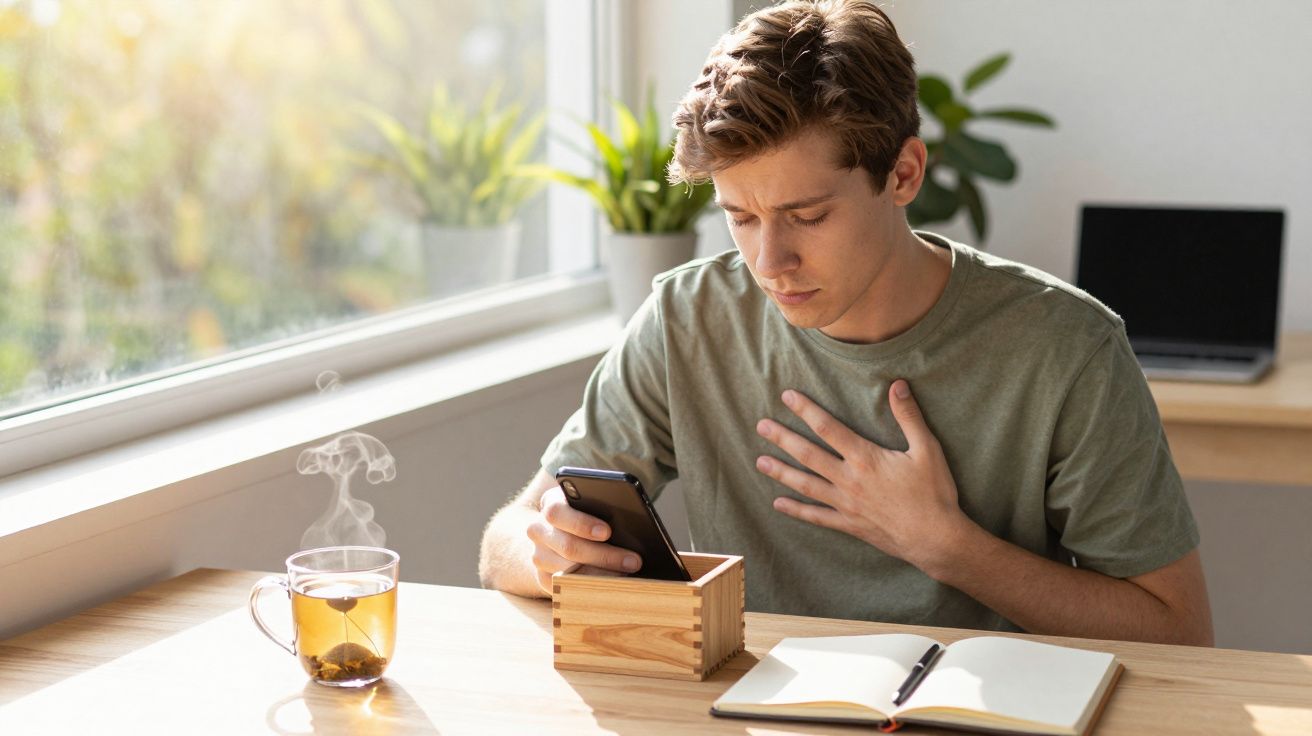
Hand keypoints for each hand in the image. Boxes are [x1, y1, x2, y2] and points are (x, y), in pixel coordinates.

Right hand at [525, 486, 642, 593]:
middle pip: (568, 546)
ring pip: (568, 571)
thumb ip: (601, 508)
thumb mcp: (591, 504)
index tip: (607, 532)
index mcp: (551, 504)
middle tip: (633, 561)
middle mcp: (539, 529)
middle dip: (605, 555)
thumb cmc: (586, 514)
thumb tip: (629, 525)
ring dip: (601, 574)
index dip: (582, 523)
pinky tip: (611, 584)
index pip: (558, 512)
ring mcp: (538, 555)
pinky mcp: (542, 577)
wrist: (558, 532)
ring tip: (627, 574)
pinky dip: (590, 587)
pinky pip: (566, 587)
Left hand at [754, 380, 970, 571]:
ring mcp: (846, 504)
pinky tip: (778, 503)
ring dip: (782, 472)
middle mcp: (849, 480)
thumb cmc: (934, 493)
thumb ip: (909, 416)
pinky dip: (796, 510)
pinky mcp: (849, 524)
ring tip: (759, 462)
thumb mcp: (927, 449)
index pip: (828, 428)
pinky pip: (817, 516)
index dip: (806, 410)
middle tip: (761, 426)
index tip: (787, 397)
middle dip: (783, 438)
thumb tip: (897, 385)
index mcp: (865, 458)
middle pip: (808, 455)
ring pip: (806, 485)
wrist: (936, 538)